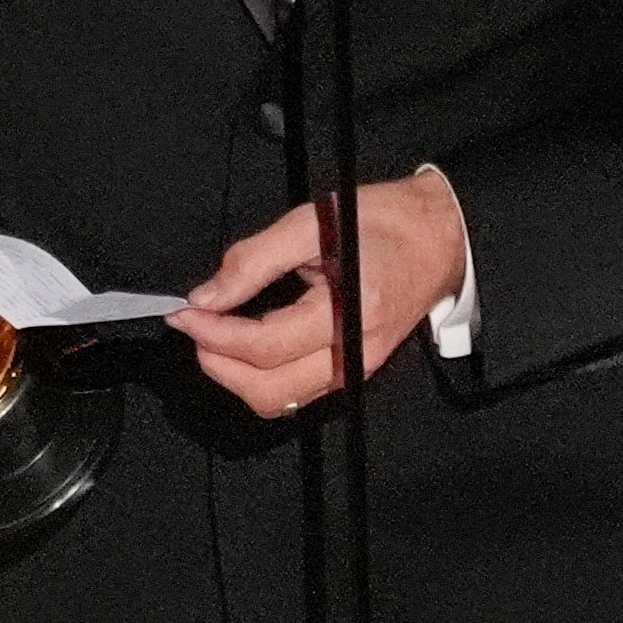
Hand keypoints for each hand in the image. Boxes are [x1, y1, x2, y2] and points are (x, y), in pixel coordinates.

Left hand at [170, 169, 469, 420]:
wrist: (439, 238)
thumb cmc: (386, 224)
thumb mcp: (313, 221)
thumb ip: (255, 259)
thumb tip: (208, 294)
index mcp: (351, 312)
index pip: (264, 345)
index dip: (213, 332)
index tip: (184, 311)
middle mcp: (356, 353)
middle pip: (269, 390)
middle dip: (218, 363)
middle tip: (195, 326)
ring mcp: (357, 369)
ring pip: (281, 401)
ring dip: (237, 375)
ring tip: (215, 335)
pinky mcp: (353, 371)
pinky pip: (297, 392)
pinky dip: (262, 376)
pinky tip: (246, 344)